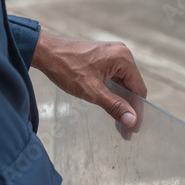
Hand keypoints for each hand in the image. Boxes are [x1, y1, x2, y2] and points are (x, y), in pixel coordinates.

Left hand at [31, 31, 146, 127]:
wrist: (45, 52)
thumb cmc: (66, 68)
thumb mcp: (92, 91)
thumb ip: (114, 106)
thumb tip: (131, 120)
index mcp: (123, 58)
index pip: (138, 89)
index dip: (137, 111)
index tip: (134, 129)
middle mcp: (120, 54)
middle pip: (131, 87)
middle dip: (129, 109)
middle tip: (126, 131)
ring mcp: (111, 55)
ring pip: (122, 85)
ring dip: (120, 103)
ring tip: (119, 124)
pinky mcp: (102, 59)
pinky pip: (113, 79)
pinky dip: (112, 94)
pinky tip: (110, 108)